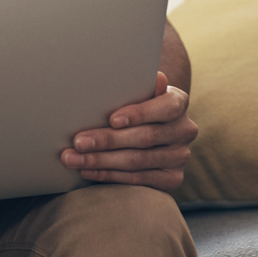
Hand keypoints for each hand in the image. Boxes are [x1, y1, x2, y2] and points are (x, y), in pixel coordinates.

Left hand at [61, 72, 197, 190]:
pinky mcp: (172, 178)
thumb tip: (157, 77)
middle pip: (145, 138)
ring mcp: (180, 156)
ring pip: (137, 161)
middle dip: (107, 140)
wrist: (147, 125)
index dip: (139, 114)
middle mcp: (184, 130)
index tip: (112, 120)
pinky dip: (108, 175)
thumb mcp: (135, 91)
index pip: (165, 108)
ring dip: (101, 161)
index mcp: (178, 102)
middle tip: (78, 142)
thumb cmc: (133, 103)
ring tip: (73, 158)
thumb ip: (140, 86)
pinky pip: (138, 179)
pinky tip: (87, 170)